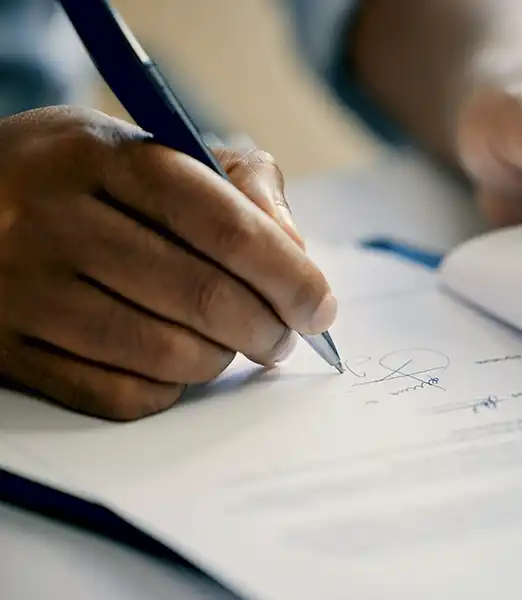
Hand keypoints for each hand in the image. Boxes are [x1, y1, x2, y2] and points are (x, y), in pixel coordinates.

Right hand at [0, 107, 335, 420]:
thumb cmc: (81, 178)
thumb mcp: (145, 146)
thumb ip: (236, 182)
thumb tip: (295, 252)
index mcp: (99, 154)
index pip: (221, 221)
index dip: (288, 272)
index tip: (321, 305)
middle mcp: (50, 218)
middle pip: (201, 295)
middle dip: (268, 328)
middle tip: (287, 336)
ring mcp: (19, 289)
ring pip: (165, 353)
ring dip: (222, 359)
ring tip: (234, 344)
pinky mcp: (4, 350)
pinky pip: (117, 394)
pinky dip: (169, 388)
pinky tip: (176, 363)